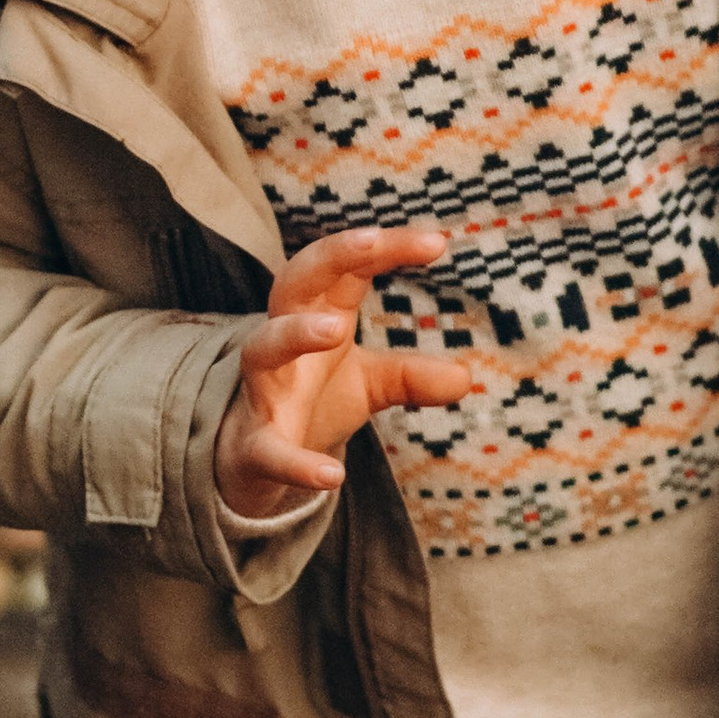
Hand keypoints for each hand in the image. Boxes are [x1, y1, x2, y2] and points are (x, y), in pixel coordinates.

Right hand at [214, 223, 480, 520]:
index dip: (386, 249)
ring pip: (263, 347)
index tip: (436, 243)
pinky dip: (296, 462)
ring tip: (334, 328)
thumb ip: (410, 375)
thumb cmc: (310, 398)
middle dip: (329, 257)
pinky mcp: (254, 445)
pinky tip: (331, 476)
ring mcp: (263, 389)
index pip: (346, 267)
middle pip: (295, 280)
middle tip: (370, 241)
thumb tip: (465, 378)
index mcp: (315, 315)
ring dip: (294, 333)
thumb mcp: (369, 383)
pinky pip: (269, 449)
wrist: (254, 459)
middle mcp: (284, 340)